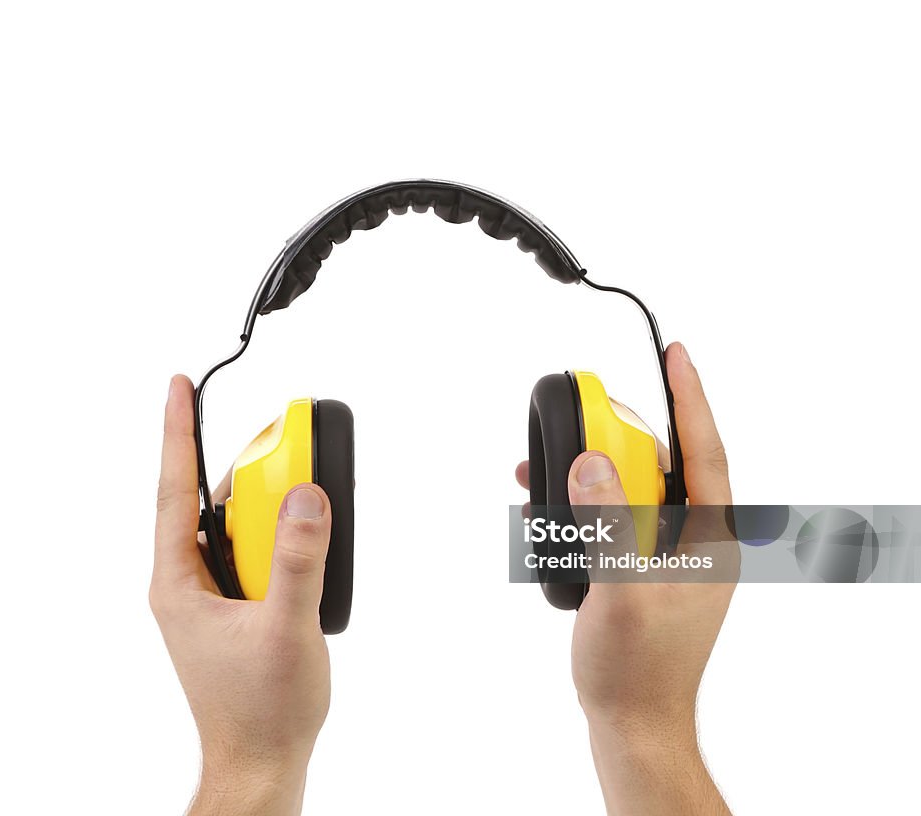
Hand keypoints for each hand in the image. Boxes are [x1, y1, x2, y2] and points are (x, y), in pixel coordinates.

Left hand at [151, 375, 330, 815]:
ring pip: (235, 527)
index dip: (177, 433)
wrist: (261, 760)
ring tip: (301, 492)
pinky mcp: (234, 608)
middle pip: (211, 502)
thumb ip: (297, 561)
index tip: (178, 387)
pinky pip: (251, 552)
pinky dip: (276, 535)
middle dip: (244, 467)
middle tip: (284, 442)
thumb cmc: (261, 710)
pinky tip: (303, 539)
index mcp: (180, 583)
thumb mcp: (285, 629)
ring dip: (265, 505)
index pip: (175, 491)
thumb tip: (304, 497)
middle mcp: (188, 583)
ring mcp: (210, 596)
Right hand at [516, 343, 734, 814]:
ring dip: (589, 475)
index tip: (677, 354)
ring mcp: (667, 554)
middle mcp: (694, 539)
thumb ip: (607, 525)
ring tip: (542, 469)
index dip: (691, 399)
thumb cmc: (637, 668)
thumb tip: (590, 464)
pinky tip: (547, 508)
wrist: (632, 720)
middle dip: (617, 437)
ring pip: (630, 491)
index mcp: (710, 540)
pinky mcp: (640, 568)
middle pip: (660, 465)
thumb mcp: (620, 593)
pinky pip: (613, 519)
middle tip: (582, 415)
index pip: (705, 452)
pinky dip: (582, 507)